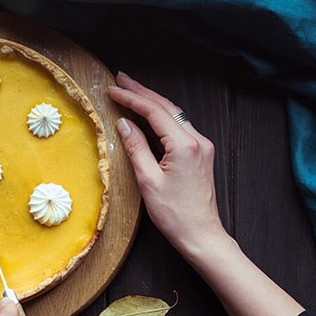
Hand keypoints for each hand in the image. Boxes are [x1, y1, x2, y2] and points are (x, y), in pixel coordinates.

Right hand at [107, 72, 226, 256]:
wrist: (201, 235)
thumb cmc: (175, 215)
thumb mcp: (148, 181)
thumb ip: (136, 148)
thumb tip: (124, 124)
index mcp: (184, 145)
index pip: (154, 112)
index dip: (131, 98)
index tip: (113, 89)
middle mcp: (197, 141)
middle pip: (166, 107)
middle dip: (142, 92)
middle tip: (120, 80)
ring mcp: (201, 146)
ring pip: (174, 115)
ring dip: (152, 102)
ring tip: (131, 92)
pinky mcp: (200, 154)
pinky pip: (179, 127)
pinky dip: (161, 117)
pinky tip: (148, 115)